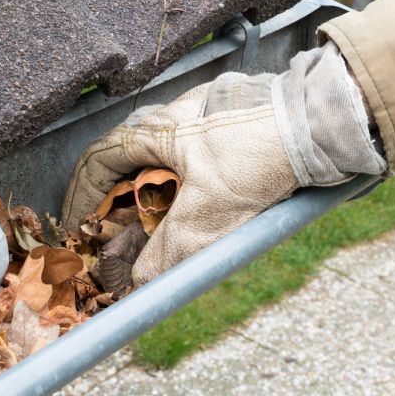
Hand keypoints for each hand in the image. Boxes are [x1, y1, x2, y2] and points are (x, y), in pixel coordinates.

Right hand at [62, 43, 384, 285]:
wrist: (318, 122)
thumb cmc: (257, 158)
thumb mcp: (206, 218)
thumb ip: (167, 254)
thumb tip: (138, 282)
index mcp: (152, 130)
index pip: (96, 161)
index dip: (80, 196)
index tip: (77, 225)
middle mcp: (168, 115)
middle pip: (122, 158)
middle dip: (111, 196)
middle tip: (111, 229)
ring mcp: (196, 113)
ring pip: (155, 155)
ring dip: (145, 189)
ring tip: (150, 222)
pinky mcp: (223, 118)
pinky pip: (183, 153)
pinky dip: (174, 180)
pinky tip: (192, 200)